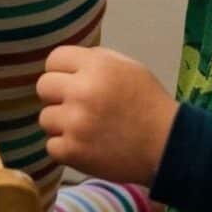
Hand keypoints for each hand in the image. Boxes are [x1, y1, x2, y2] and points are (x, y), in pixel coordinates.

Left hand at [37, 45, 177, 184]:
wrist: (168, 146)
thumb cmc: (149, 104)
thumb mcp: (128, 67)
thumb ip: (95, 61)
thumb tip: (66, 64)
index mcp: (96, 66)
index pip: (54, 59)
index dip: (61, 71)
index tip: (71, 83)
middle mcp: (82, 91)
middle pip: (43, 87)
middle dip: (57, 96)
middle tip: (76, 108)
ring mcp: (75, 123)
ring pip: (45, 118)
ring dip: (61, 125)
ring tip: (85, 130)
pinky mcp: (73, 151)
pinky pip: (51, 146)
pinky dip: (66, 149)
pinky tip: (86, 147)